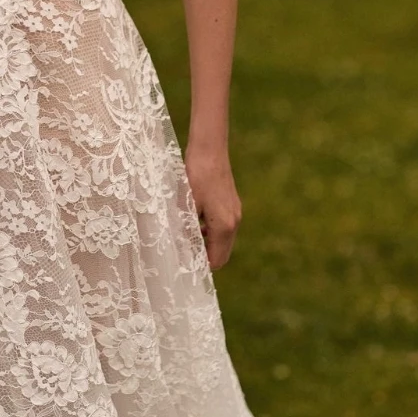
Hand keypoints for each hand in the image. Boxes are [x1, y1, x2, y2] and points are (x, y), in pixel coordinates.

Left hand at [183, 144, 241, 270]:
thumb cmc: (195, 177)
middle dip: (205, 257)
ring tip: (186, 238)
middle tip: (185, 254)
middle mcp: (234, 222)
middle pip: (222, 253)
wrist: (209, 150)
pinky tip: (195, 222)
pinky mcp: (232, 203)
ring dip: (207, 244)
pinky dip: (211, 231)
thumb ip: (187, 230)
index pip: (216, 260)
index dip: (201, 266)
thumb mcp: (187, 205)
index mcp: (224, 226)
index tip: (185, 265)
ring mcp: (235, 212)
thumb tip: (182, 250)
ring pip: (223, 240)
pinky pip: (223, 227)